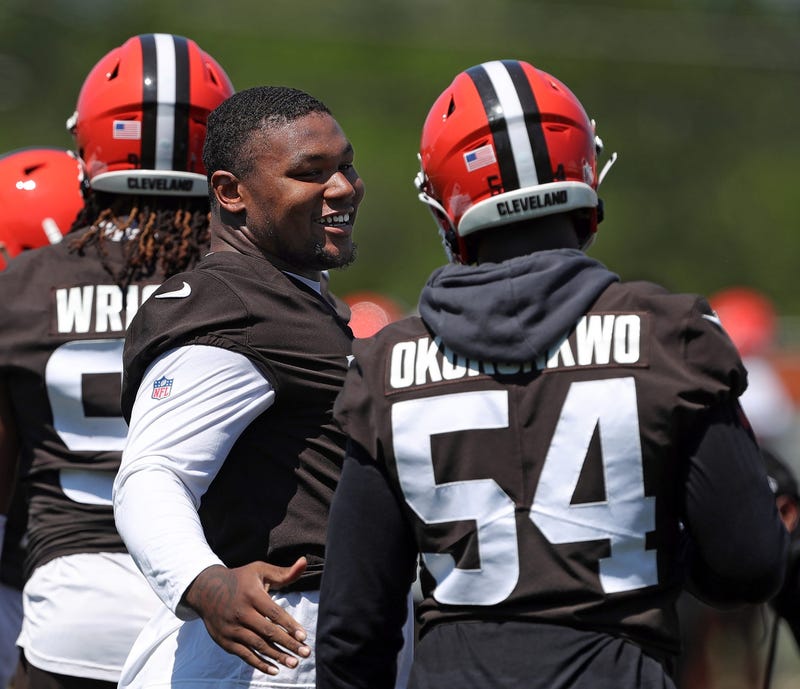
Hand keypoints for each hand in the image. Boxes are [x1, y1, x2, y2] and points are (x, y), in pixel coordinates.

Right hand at [183, 557, 309, 674]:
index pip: (274, 613)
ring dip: (277, 656)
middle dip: (288, 644)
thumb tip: (304, 562)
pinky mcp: (225, 641)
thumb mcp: (260, 570)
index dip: (289, 626)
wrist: (206, 590)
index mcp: (251, 595)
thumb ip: (283, 572)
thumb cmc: (241, 579)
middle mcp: (240, 612)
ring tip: (294, 663)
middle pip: (267, 631)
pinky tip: (275, 669)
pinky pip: (244, 655)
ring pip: (257, 645)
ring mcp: (231, 628)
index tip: (304, 636)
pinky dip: (259, 664)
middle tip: (305, 653)